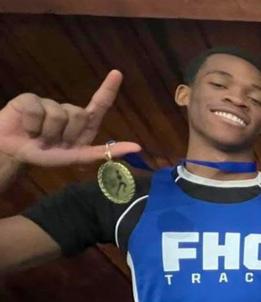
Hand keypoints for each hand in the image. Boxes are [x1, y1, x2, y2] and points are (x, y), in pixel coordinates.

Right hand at [0, 70, 139, 167]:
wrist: (12, 152)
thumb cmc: (45, 155)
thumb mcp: (76, 157)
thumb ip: (105, 152)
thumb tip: (136, 147)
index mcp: (83, 124)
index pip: (99, 104)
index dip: (108, 89)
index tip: (117, 73)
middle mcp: (68, 111)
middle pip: (79, 114)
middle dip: (66, 134)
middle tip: (52, 143)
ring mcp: (49, 103)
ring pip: (59, 114)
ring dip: (47, 133)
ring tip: (38, 137)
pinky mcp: (30, 99)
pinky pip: (38, 110)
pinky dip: (33, 125)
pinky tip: (27, 129)